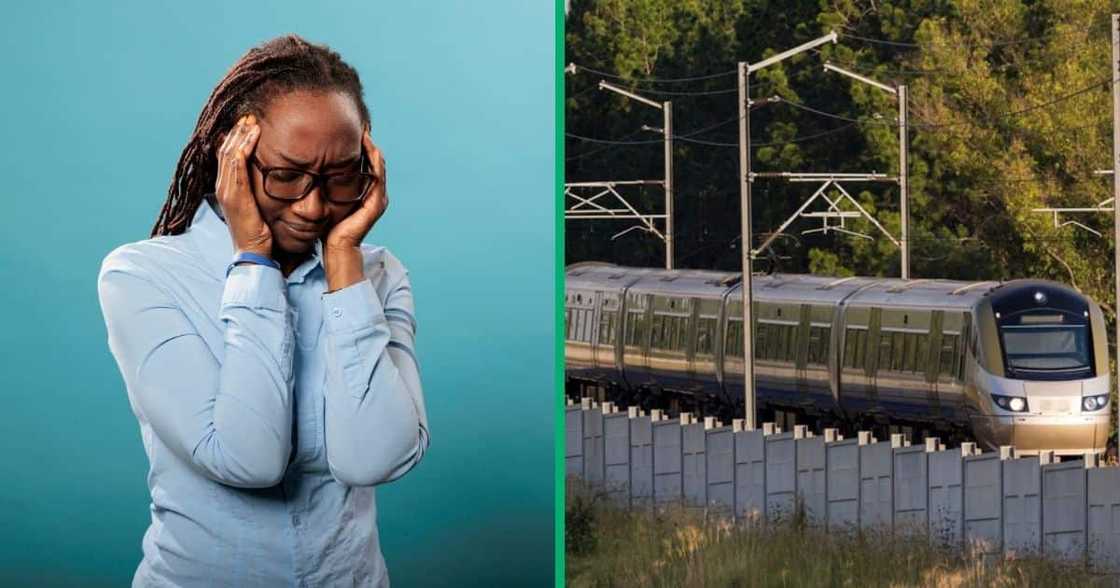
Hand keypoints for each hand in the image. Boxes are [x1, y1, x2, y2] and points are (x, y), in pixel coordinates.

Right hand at [215, 114, 271, 256]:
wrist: (254, 253)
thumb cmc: (260, 232)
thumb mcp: (259, 206)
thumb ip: (259, 191)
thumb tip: (273, 178)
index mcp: (227, 188)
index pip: (227, 155)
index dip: (235, 138)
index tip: (248, 124)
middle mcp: (223, 186)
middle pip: (225, 149)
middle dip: (237, 131)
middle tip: (250, 115)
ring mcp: (227, 190)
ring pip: (230, 153)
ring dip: (241, 134)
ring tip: (252, 121)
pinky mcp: (235, 195)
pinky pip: (237, 164)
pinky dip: (244, 147)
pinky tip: (253, 136)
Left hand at [324, 131, 387, 250]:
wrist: (336, 247)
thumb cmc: (329, 227)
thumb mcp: (328, 199)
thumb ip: (328, 184)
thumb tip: (313, 167)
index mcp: (367, 193)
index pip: (368, 163)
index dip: (362, 146)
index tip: (350, 129)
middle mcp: (377, 194)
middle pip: (376, 160)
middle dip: (368, 141)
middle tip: (359, 122)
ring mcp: (379, 198)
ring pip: (379, 164)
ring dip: (372, 146)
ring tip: (363, 129)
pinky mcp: (376, 202)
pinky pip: (377, 174)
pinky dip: (373, 158)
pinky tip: (366, 144)